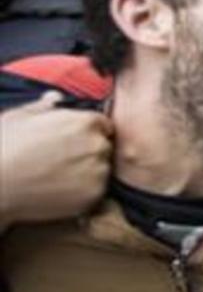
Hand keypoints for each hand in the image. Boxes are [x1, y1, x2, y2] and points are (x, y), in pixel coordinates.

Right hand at [0, 92, 112, 228]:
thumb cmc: (4, 147)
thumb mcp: (20, 118)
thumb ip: (44, 107)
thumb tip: (56, 96)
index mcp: (84, 122)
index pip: (103, 124)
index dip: (89, 132)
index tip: (74, 141)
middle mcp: (97, 145)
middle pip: (104, 147)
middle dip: (90, 152)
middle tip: (64, 160)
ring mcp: (98, 171)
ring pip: (103, 169)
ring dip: (89, 172)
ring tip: (60, 176)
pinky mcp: (94, 195)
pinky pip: (97, 191)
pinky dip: (84, 192)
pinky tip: (60, 190)